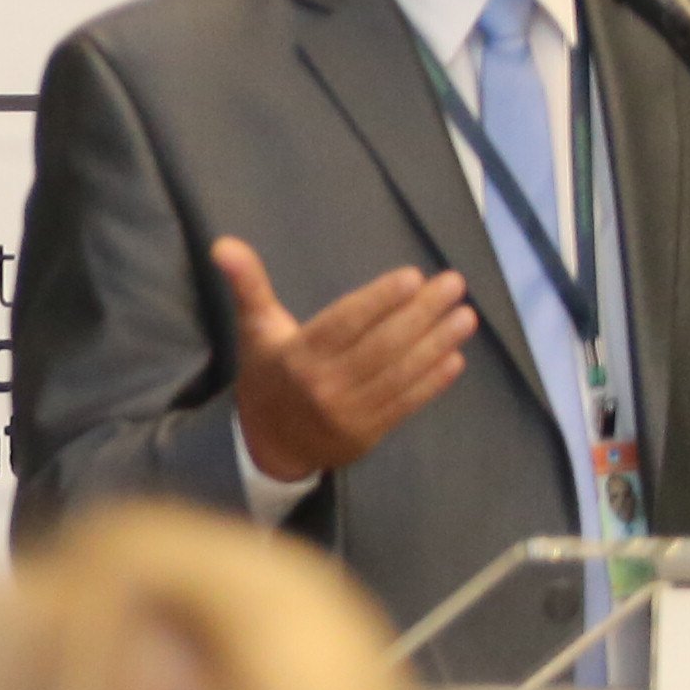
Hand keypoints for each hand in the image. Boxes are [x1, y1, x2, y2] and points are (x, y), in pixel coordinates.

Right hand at [215, 238, 474, 484]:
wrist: (268, 445)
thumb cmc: (268, 375)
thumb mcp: (255, 329)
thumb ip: (248, 285)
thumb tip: (223, 244)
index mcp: (297, 355)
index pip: (344, 323)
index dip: (379, 300)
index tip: (413, 277)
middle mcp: (323, 385)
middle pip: (380, 346)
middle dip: (421, 313)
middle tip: (454, 283)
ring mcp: (348, 413)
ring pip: (398, 374)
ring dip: (437, 344)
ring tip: (466, 316)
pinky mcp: (368, 434)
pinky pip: (405, 404)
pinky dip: (432, 383)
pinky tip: (455, 358)